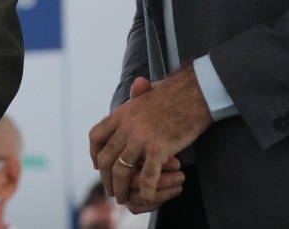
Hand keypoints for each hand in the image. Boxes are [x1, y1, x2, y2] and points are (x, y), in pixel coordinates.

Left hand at [89, 66, 210, 205]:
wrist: (194, 92)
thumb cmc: (174, 93)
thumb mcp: (146, 93)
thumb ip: (136, 97)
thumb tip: (133, 90)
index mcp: (121, 113)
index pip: (96, 137)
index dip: (94, 153)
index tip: (98, 165)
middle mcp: (126, 126)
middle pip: (106, 158)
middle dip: (106, 178)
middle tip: (111, 190)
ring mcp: (141, 138)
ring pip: (122, 171)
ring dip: (121, 189)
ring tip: (124, 198)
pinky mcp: (159, 149)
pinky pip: (147, 176)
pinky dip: (146, 191)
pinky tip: (147, 197)